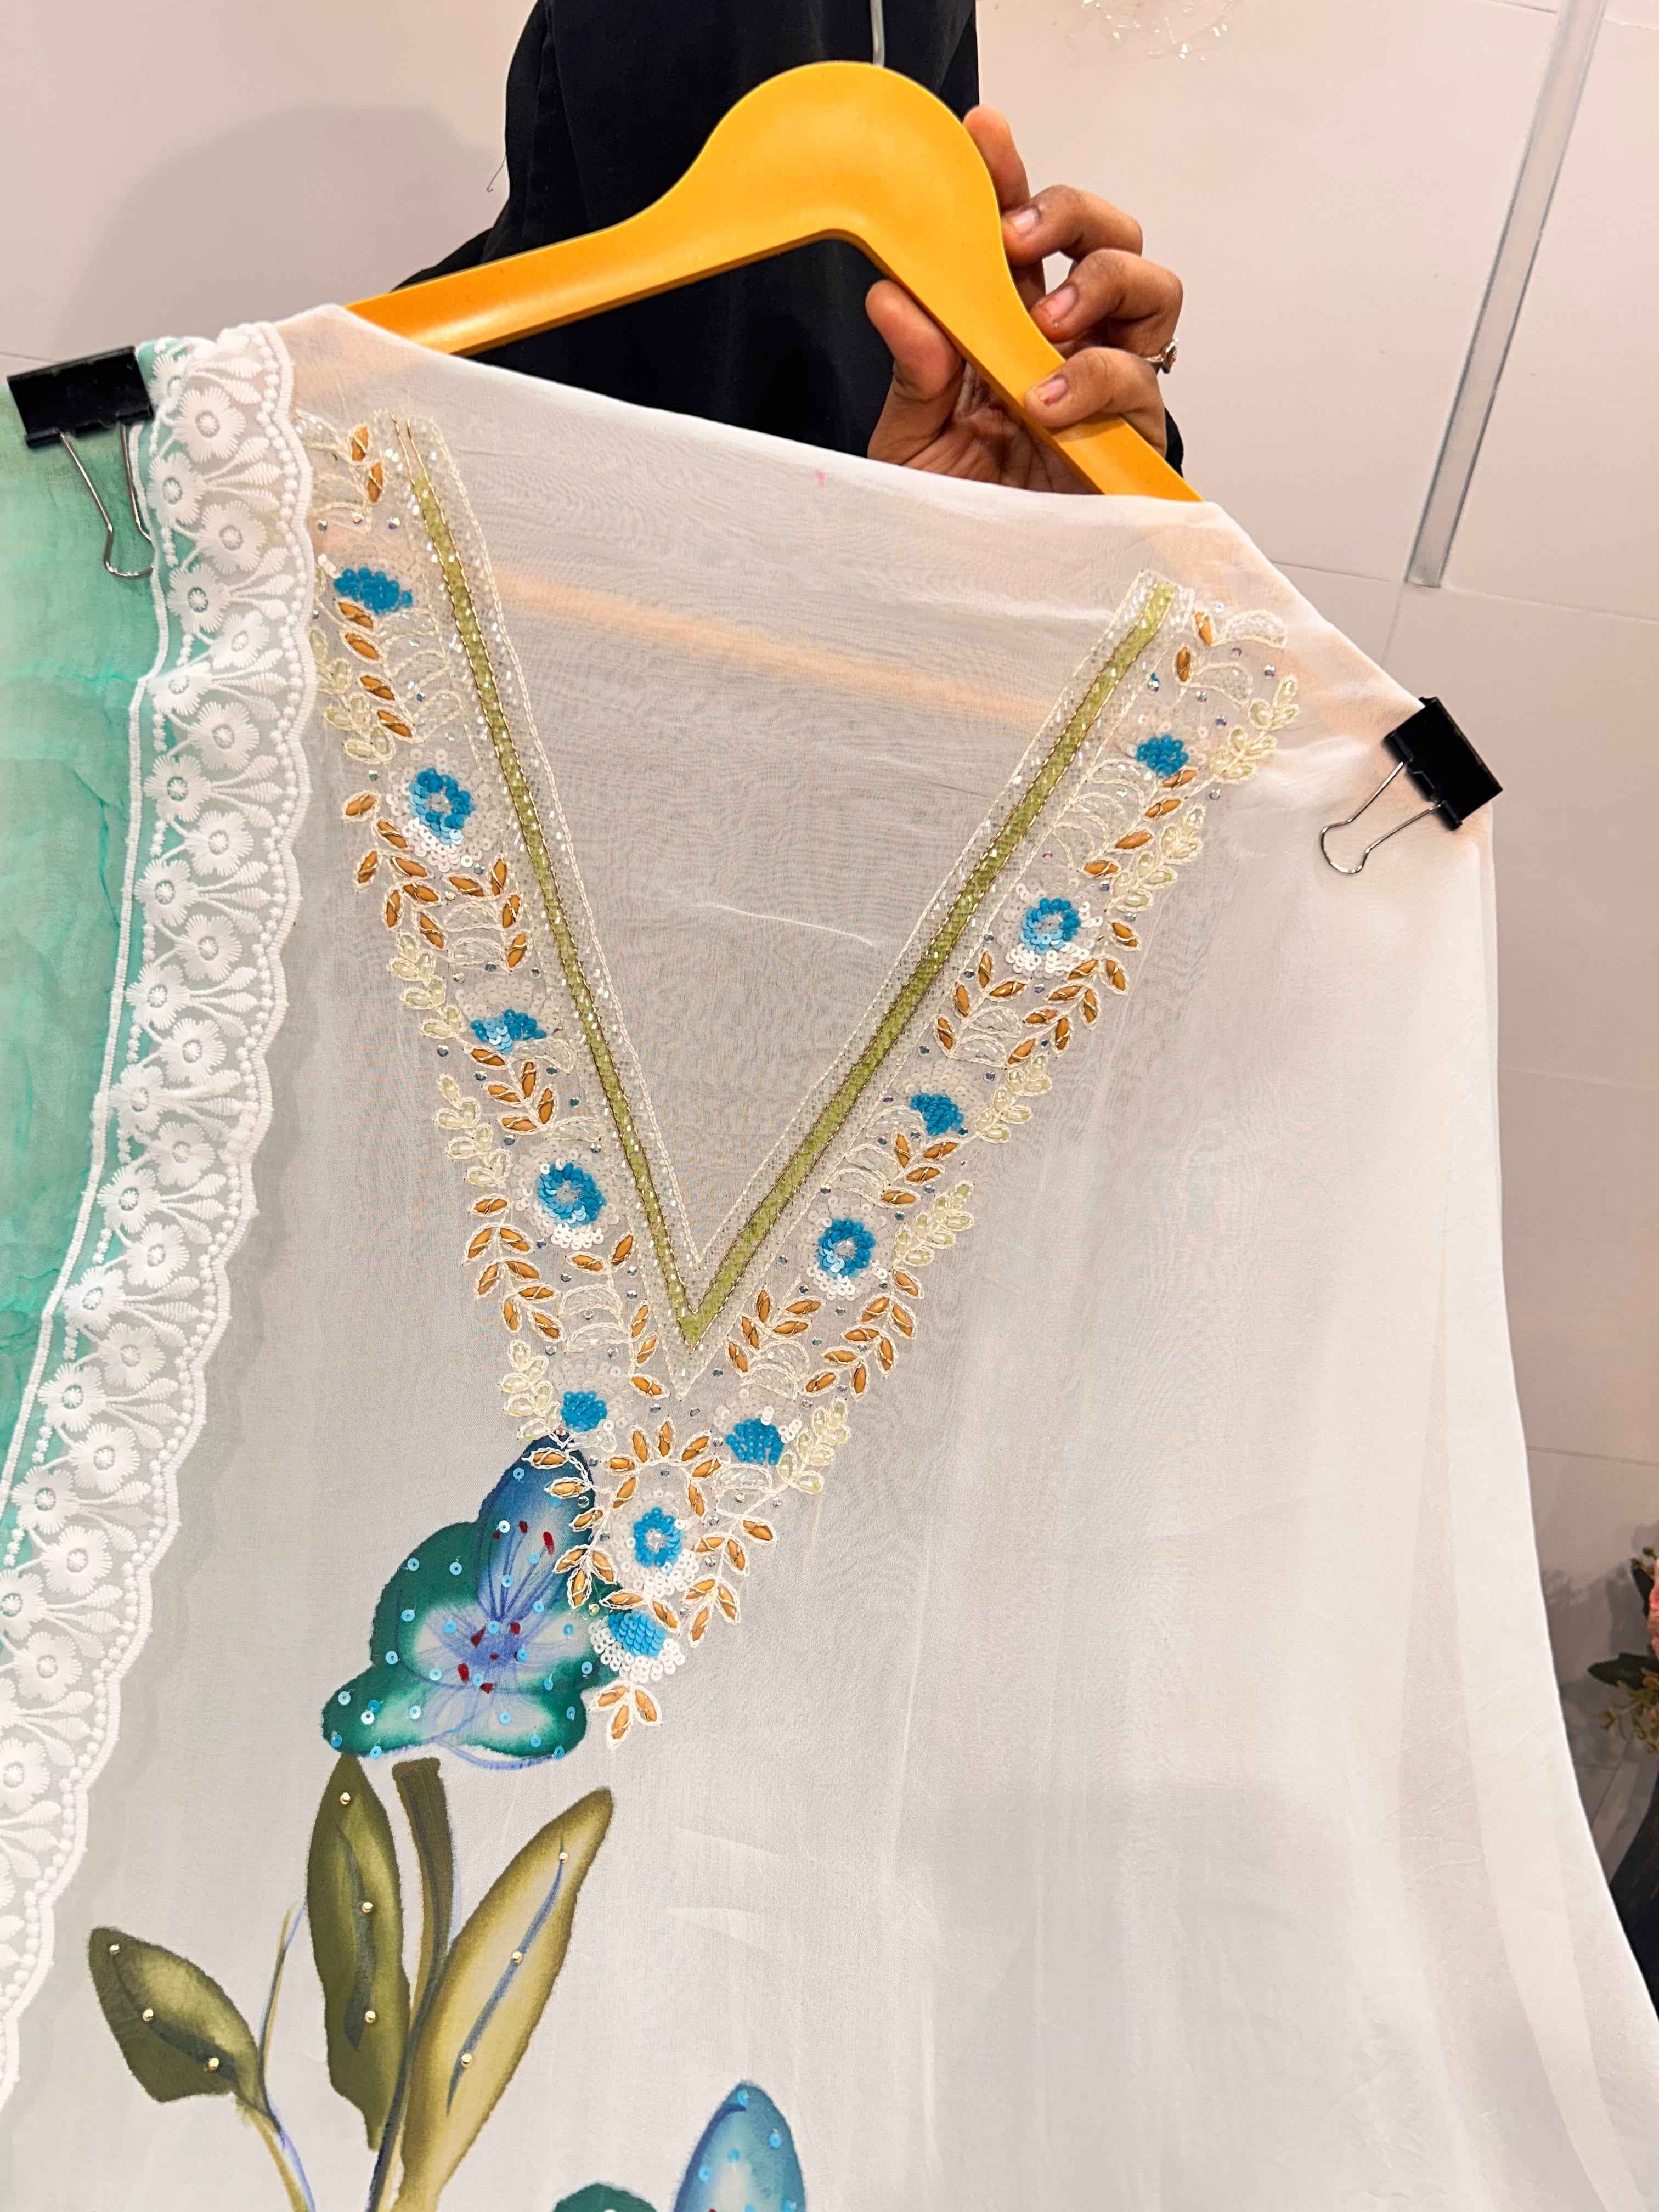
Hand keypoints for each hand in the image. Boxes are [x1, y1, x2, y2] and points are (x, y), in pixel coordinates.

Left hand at [865, 107, 1182, 491]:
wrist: (987, 597)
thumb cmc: (957, 517)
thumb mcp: (910, 446)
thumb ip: (910, 373)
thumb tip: (891, 294)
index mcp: (1010, 328)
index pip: (1023, 234)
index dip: (1011, 179)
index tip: (984, 136)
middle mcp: (1069, 346)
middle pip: (1109, 237)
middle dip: (1074, 214)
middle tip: (1019, 237)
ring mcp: (1110, 388)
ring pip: (1152, 291)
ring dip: (1104, 282)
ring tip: (1048, 322)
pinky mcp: (1134, 438)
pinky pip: (1141, 382)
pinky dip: (1096, 378)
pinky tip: (1046, 400)